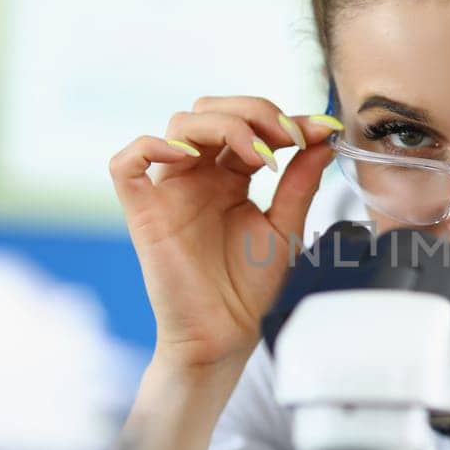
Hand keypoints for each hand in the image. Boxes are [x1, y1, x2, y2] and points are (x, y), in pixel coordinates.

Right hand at [108, 97, 340, 370]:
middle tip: (289, 137)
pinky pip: (126, 164)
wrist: (227, 338)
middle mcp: (196, 177)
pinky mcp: (144, 213)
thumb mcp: (286, 227)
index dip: (281, 118)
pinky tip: (194, 157)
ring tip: (259, 157)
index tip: (320, 129)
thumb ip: (301, 181)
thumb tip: (323, 136)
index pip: (246, 124)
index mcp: (227, 178)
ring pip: (179, 126)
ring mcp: (168, 192)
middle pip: (210, 111)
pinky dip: (153, 146)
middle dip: (254, 113)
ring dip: (224, 126)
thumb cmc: (250, 290)